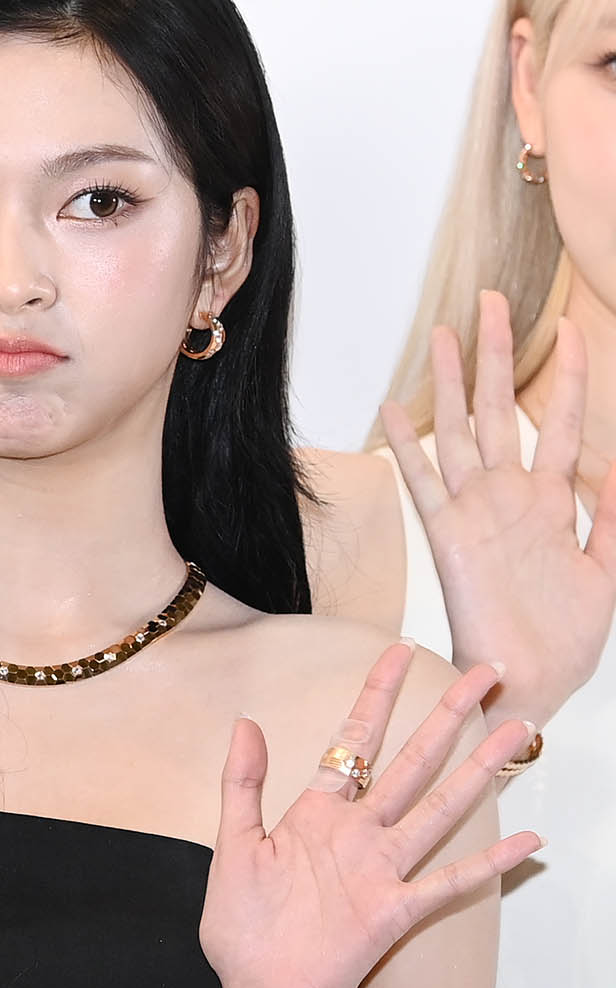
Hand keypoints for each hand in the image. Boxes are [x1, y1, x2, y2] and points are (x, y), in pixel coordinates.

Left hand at [199, 642, 541, 987]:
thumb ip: (242, 785)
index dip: (377, 695)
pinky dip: (488, 863)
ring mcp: (381, 870)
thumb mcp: (233, 847)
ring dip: (478, 771)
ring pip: (439, 808)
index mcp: (317, 813)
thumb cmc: (244, 930)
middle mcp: (358, 834)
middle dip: (446, 715)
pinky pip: (449, 883)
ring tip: (515, 732)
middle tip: (483, 672)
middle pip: (412, 761)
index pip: (354, 739)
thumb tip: (245, 720)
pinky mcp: (394, 911)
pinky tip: (526, 841)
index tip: (399, 650)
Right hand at [380, 290, 615, 731]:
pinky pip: (424, 483)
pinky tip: (393, 408)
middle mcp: (510, 499)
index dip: (567, 376)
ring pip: (462, 432)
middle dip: (499, 354)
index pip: (560, 423)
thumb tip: (611, 465)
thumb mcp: (610, 574)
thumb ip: (614, 520)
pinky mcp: (448, 538)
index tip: (572, 327)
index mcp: (553, 504)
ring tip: (445, 333)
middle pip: (501, 410)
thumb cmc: (567, 642)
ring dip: (453, 383)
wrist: (530, 688)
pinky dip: (407, 446)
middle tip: (492, 299)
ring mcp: (477, 514)